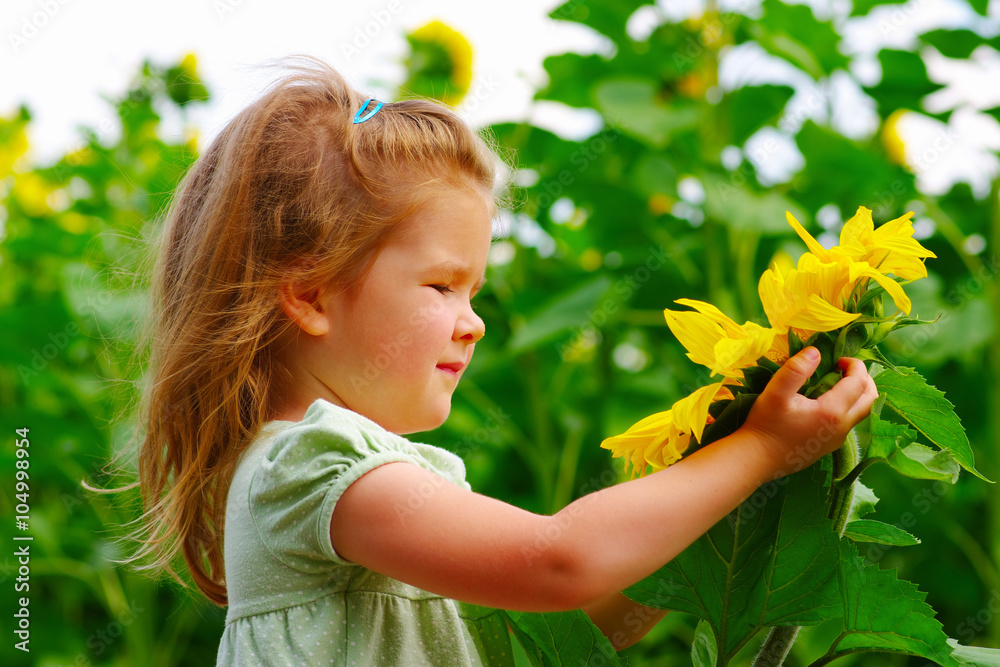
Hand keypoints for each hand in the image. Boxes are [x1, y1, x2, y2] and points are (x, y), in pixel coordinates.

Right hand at [740, 347, 877, 474]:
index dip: (855, 365)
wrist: (756, 458)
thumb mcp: (776, 392)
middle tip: (845, 368)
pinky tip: (827, 402)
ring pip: (862, 413)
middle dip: (864, 378)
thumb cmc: (766, 424)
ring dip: (857, 393)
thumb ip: (796, 369)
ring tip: (838, 382)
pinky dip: (848, 406)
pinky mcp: (829, 446)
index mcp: (832, 412)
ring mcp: (837, 440)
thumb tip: (815, 352)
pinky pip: (849, 423)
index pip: (858, 383)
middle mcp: (841, 428)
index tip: (839, 358)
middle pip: (870, 399)